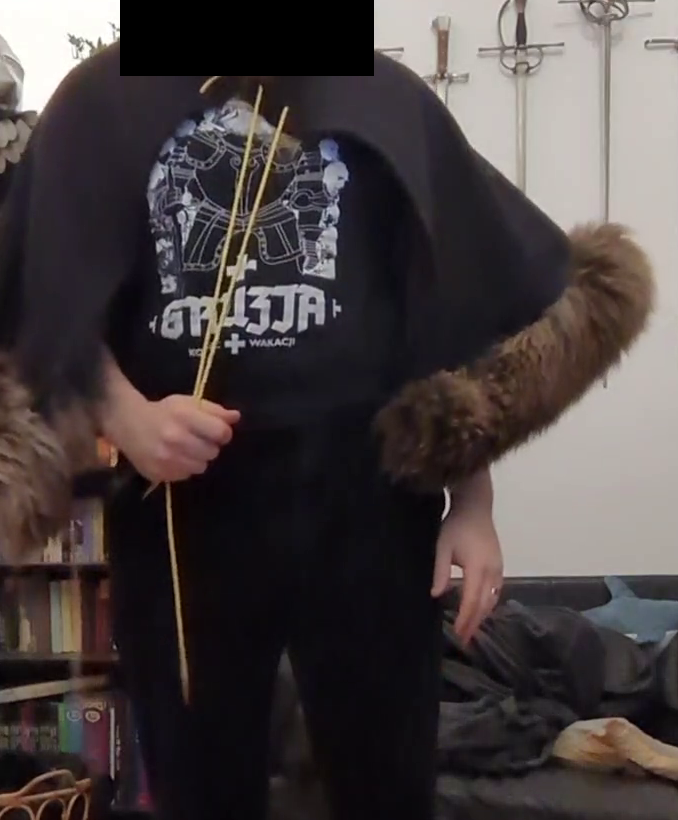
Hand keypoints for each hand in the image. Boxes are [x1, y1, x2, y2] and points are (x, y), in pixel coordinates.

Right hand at [107, 393, 239, 483]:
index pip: (221, 433)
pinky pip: (185, 476)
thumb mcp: (188, 403)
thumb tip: (236, 417)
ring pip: (201, 467)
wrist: (127, 423)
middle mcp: (175, 438)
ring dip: (197, 458)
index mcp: (184, 416)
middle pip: (213, 452)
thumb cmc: (163, 412)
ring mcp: (166, 459)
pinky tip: (173, 457)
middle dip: (209, 446)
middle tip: (197, 439)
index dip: (223, 432)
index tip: (216, 431)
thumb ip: (214, 410)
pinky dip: (183, 468)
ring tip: (185, 448)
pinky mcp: (159, 474)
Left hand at [431, 508, 503, 644]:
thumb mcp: (442, 547)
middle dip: (474, 622)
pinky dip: (488, 603)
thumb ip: (440, 571)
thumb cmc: (456, 526)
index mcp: (477, 567)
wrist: (475, 507)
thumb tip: (435, 595)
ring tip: (471, 628)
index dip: (465, 619)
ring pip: (493, 599)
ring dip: (482, 615)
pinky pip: (496, 591)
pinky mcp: (500, 565)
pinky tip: (480, 609)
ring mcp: (499, 568)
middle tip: (464, 639)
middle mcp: (492, 571)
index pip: (472, 601)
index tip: (458, 634)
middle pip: (485, 604)